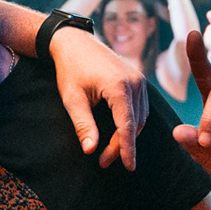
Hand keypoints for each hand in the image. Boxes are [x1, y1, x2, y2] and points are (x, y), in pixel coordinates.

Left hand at [47, 23, 148, 170]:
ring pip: (140, 117)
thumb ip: (83, 125)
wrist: (75, 42)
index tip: (129, 166)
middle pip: (134, 124)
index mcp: (119, 86)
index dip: (127, 148)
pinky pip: (140, 108)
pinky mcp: (137, 80)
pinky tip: (118, 134)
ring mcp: (139, 80)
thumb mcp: (72, 99)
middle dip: (121, 145)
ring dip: (127, 136)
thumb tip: (91, 150)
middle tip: (104, 162)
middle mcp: (135, 82)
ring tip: (108, 152)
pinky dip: (131, 123)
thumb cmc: (71, 69)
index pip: (127, 125)